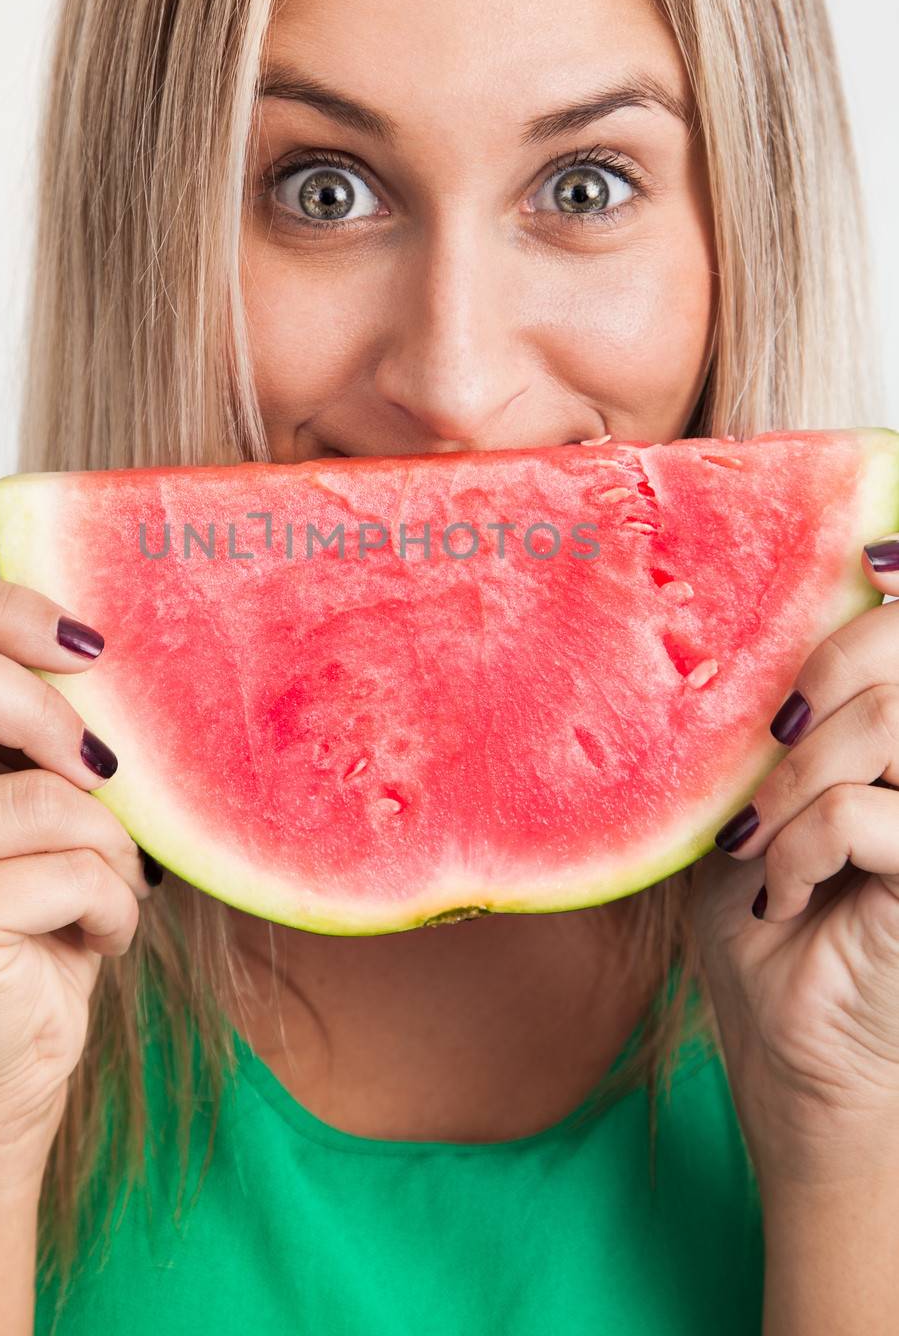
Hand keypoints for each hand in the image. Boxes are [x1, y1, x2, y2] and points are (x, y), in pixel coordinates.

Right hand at [0, 577, 155, 1176]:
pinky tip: (95, 935)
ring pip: (40, 792)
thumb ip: (23, 725)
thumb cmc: (18, 922)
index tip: (89, 651)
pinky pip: (70, 869)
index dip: (9, 611)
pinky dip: (115, 904)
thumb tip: (98, 652)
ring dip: (111, 844)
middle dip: (48, 708)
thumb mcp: (15, 798)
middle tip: (100, 766)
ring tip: (107, 888)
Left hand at [690, 537, 898, 1191]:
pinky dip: (806, 841)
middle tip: (780, 731)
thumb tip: (757, 622)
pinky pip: (871, 814)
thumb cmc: (773, 936)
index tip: (867, 559)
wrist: (796, 1070)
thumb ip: (782, 728)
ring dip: (806, 769)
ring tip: (759, 836)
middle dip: (838, 661)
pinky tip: (781, 892)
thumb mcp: (761, 810)